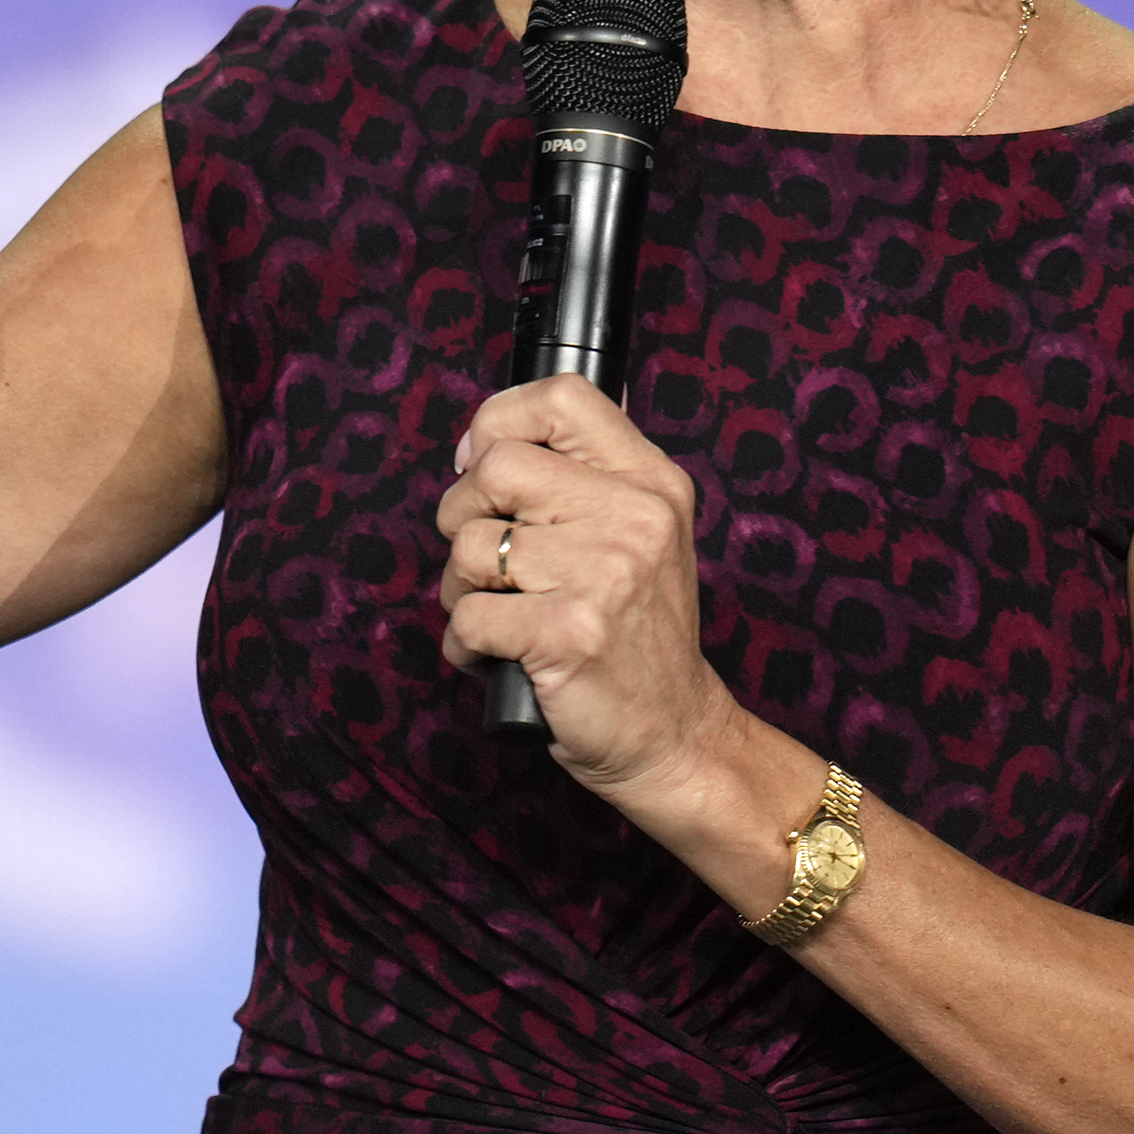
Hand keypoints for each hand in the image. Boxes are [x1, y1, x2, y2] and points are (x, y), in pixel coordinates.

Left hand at [436, 374, 745, 800]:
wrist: (674, 735)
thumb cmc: (636, 636)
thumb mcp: (642, 536)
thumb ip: (588, 478)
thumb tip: (501, 428)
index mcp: (652, 482)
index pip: (562, 397)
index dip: (499, 421)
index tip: (482, 465)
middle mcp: (636, 517)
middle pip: (496, 467)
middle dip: (463, 515)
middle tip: (486, 559)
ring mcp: (604, 574)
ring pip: (470, 545)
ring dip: (460, 589)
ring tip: (499, 614)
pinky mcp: (567, 633)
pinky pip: (468, 614)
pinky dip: (465, 644)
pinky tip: (496, 657)